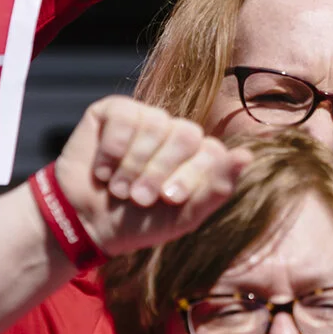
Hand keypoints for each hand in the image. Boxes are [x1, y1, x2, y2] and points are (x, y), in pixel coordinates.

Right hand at [51, 96, 250, 259]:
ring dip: (133, 164)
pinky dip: (113, 149)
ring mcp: (147, 118)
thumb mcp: (181, 217)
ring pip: (155, 124)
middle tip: (138, 198)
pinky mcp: (115, 111)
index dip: (189, 175)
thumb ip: (216, 189)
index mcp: (199, 156)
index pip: (211, 151)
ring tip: (119, 188)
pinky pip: (125, 117)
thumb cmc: (139, 222)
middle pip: (185, 134)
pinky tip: (103, 170)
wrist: (86, 222)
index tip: (168, 200)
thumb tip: (246, 156)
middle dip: (159, 171)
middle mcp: (176, 132)